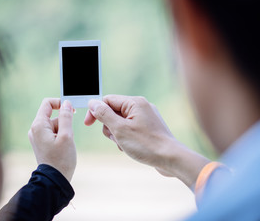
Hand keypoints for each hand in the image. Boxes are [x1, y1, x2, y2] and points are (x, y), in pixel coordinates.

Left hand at [28, 98, 75, 181]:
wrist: (54, 180)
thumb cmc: (61, 159)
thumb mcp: (67, 135)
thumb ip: (66, 117)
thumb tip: (66, 103)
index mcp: (38, 125)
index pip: (47, 103)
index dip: (60, 103)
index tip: (71, 110)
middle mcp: (35, 129)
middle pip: (53, 116)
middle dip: (64, 123)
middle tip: (68, 137)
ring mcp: (37, 136)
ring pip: (55, 125)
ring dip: (64, 131)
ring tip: (65, 145)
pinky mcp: (42, 143)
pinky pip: (53, 133)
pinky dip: (61, 137)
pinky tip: (62, 148)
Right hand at [84, 95, 208, 186]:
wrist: (171, 158)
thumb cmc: (146, 144)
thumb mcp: (119, 129)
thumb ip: (104, 114)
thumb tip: (93, 103)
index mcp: (135, 102)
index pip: (107, 100)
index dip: (96, 112)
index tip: (88, 124)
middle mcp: (141, 106)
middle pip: (113, 112)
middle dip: (109, 127)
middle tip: (116, 138)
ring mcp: (146, 117)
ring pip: (121, 122)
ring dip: (117, 135)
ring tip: (125, 145)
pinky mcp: (149, 128)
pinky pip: (130, 129)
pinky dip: (126, 138)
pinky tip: (131, 148)